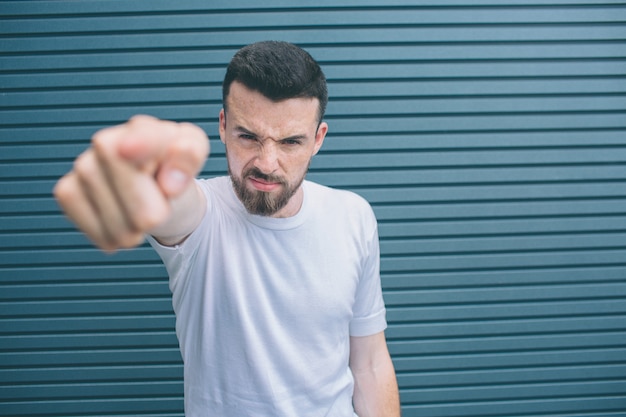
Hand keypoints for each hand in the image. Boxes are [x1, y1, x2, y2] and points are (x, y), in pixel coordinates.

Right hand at [54, 115, 209, 250]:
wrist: (159, 195)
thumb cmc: (175, 172)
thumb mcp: (194, 157)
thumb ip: (190, 156)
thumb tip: (169, 185)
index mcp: (146, 129)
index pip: (141, 136)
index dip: (139, 144)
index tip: (131, 151)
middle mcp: (108, 141)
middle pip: (128, 187)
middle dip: (150, 211)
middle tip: (159, 211)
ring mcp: (84, 165)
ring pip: (111, 216)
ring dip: (133, 230)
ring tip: (140, 219)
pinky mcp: (68, 190)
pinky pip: (91, 226)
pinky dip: (110, 237)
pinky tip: (120, 226)